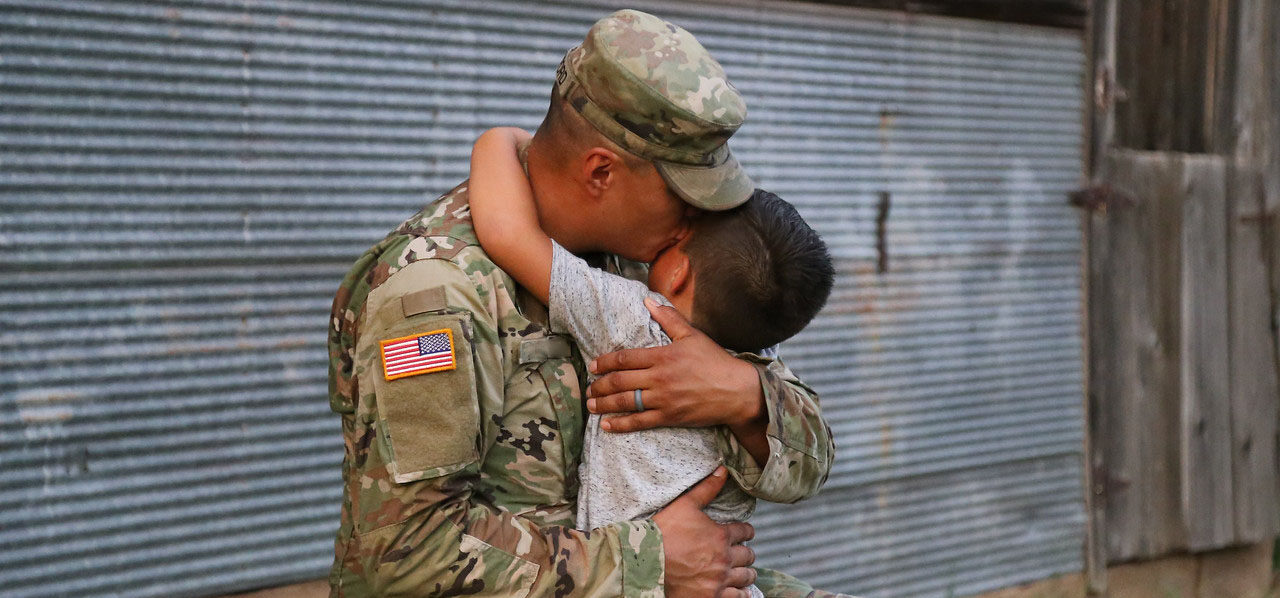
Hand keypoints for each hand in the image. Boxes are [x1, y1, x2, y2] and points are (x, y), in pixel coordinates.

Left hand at [587, 299, 765, 432]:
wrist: (737, 391)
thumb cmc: (716, 361)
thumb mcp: (693, 335)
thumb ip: (669, 319)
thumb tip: (649, 301)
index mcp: (663, 356)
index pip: (625, 358)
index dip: (606, 362)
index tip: (594, 366)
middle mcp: (659, 378)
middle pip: (620, 381)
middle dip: (600, 385)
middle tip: (589, 387)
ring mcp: (663, 399)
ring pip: (625, 402)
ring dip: (604, 404)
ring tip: (591, 404)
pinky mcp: (669, 417)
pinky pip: (639, 422)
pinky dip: (621, 424)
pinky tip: (607, 426)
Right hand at [654, 467, 757, 597]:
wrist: (644, 562)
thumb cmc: (662, 532)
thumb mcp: (684, 505)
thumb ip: (707, 488)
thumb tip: (723, 469)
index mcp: (721, 536)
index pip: (746, 532)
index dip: (746, 531)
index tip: (745, 533)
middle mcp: (724, 559)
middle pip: (748, 556)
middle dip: (746, 553)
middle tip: (742, 553)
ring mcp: (719, 581)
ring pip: (746, 578)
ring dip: (746, 574)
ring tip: (742, 572)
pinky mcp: (711, 597)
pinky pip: (737, 597)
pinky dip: (739, 593)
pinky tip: (737, 590)